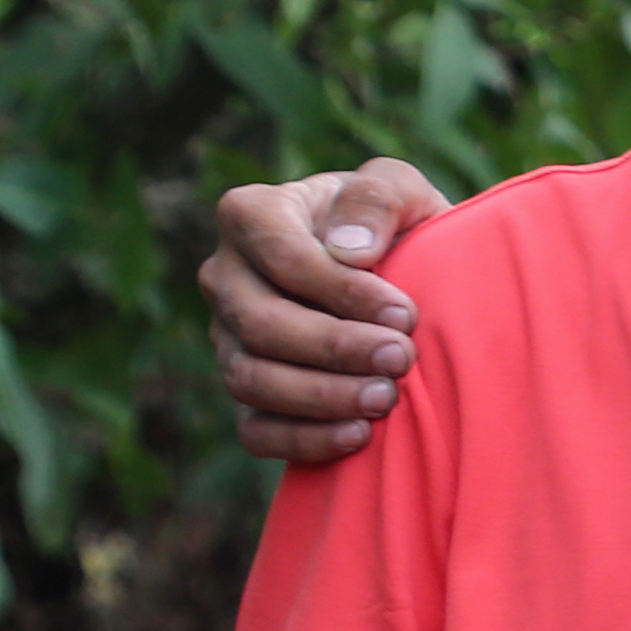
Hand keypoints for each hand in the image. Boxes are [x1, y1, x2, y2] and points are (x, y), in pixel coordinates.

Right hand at [208, 157, 450, 460]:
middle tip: (402, 359)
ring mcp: (228, 339)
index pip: (281, 257)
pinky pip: (255, 430)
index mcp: (253, 216)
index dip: (342, 291)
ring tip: (387, 398)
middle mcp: (225, 277)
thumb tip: (349, 248)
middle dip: (335, 348)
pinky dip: (303, 440)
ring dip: (322, 396)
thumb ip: (377, 198)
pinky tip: (359, 435)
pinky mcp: (247, 392)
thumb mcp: (399, 191)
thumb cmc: (392, 226)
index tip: (406, 313)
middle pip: (261, 324)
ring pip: (252, 380)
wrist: (395, 279)